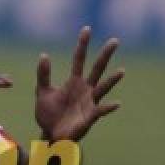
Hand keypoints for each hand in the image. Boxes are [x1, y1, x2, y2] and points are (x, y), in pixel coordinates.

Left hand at [35, 27, 123, 141]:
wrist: (50, 135)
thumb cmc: (48, 114)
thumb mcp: (42, 92)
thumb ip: (43, 74)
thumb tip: (44, 54)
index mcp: (74, 82)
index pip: (79, 59)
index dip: (82, 45)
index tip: (87, 29)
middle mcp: (85, 89)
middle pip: (97, 68)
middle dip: (105, 55)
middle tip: (115, 40)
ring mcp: (89, 102)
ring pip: (103, 87)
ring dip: (112, 80)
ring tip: (121, 71)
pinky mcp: (90, 116)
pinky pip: (101, 110)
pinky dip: (108, 107)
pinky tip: (116, 103)